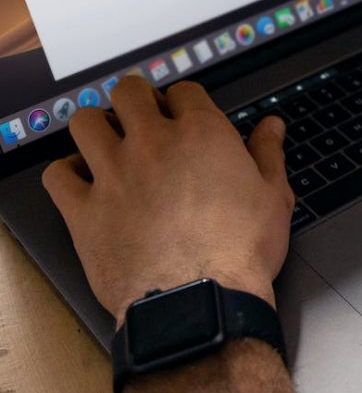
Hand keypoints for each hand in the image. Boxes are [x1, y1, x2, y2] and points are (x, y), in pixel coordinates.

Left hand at [42, 76, 293, 324]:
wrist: (201, 301)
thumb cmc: (241, 250)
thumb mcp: (273, 196)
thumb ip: (268, 152)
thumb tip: (271, 126)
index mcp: (202, 133)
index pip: (183, 91)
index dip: (184, 101)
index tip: (184, 115)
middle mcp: (153, 143)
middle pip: (129, 92)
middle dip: (137, 99)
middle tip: (143, 119)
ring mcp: (114, 174)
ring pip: (86, 122)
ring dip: (97, 125)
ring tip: (108, 142)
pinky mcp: (84, 211)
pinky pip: (57, 174)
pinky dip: (67, 172)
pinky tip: (82, 181)